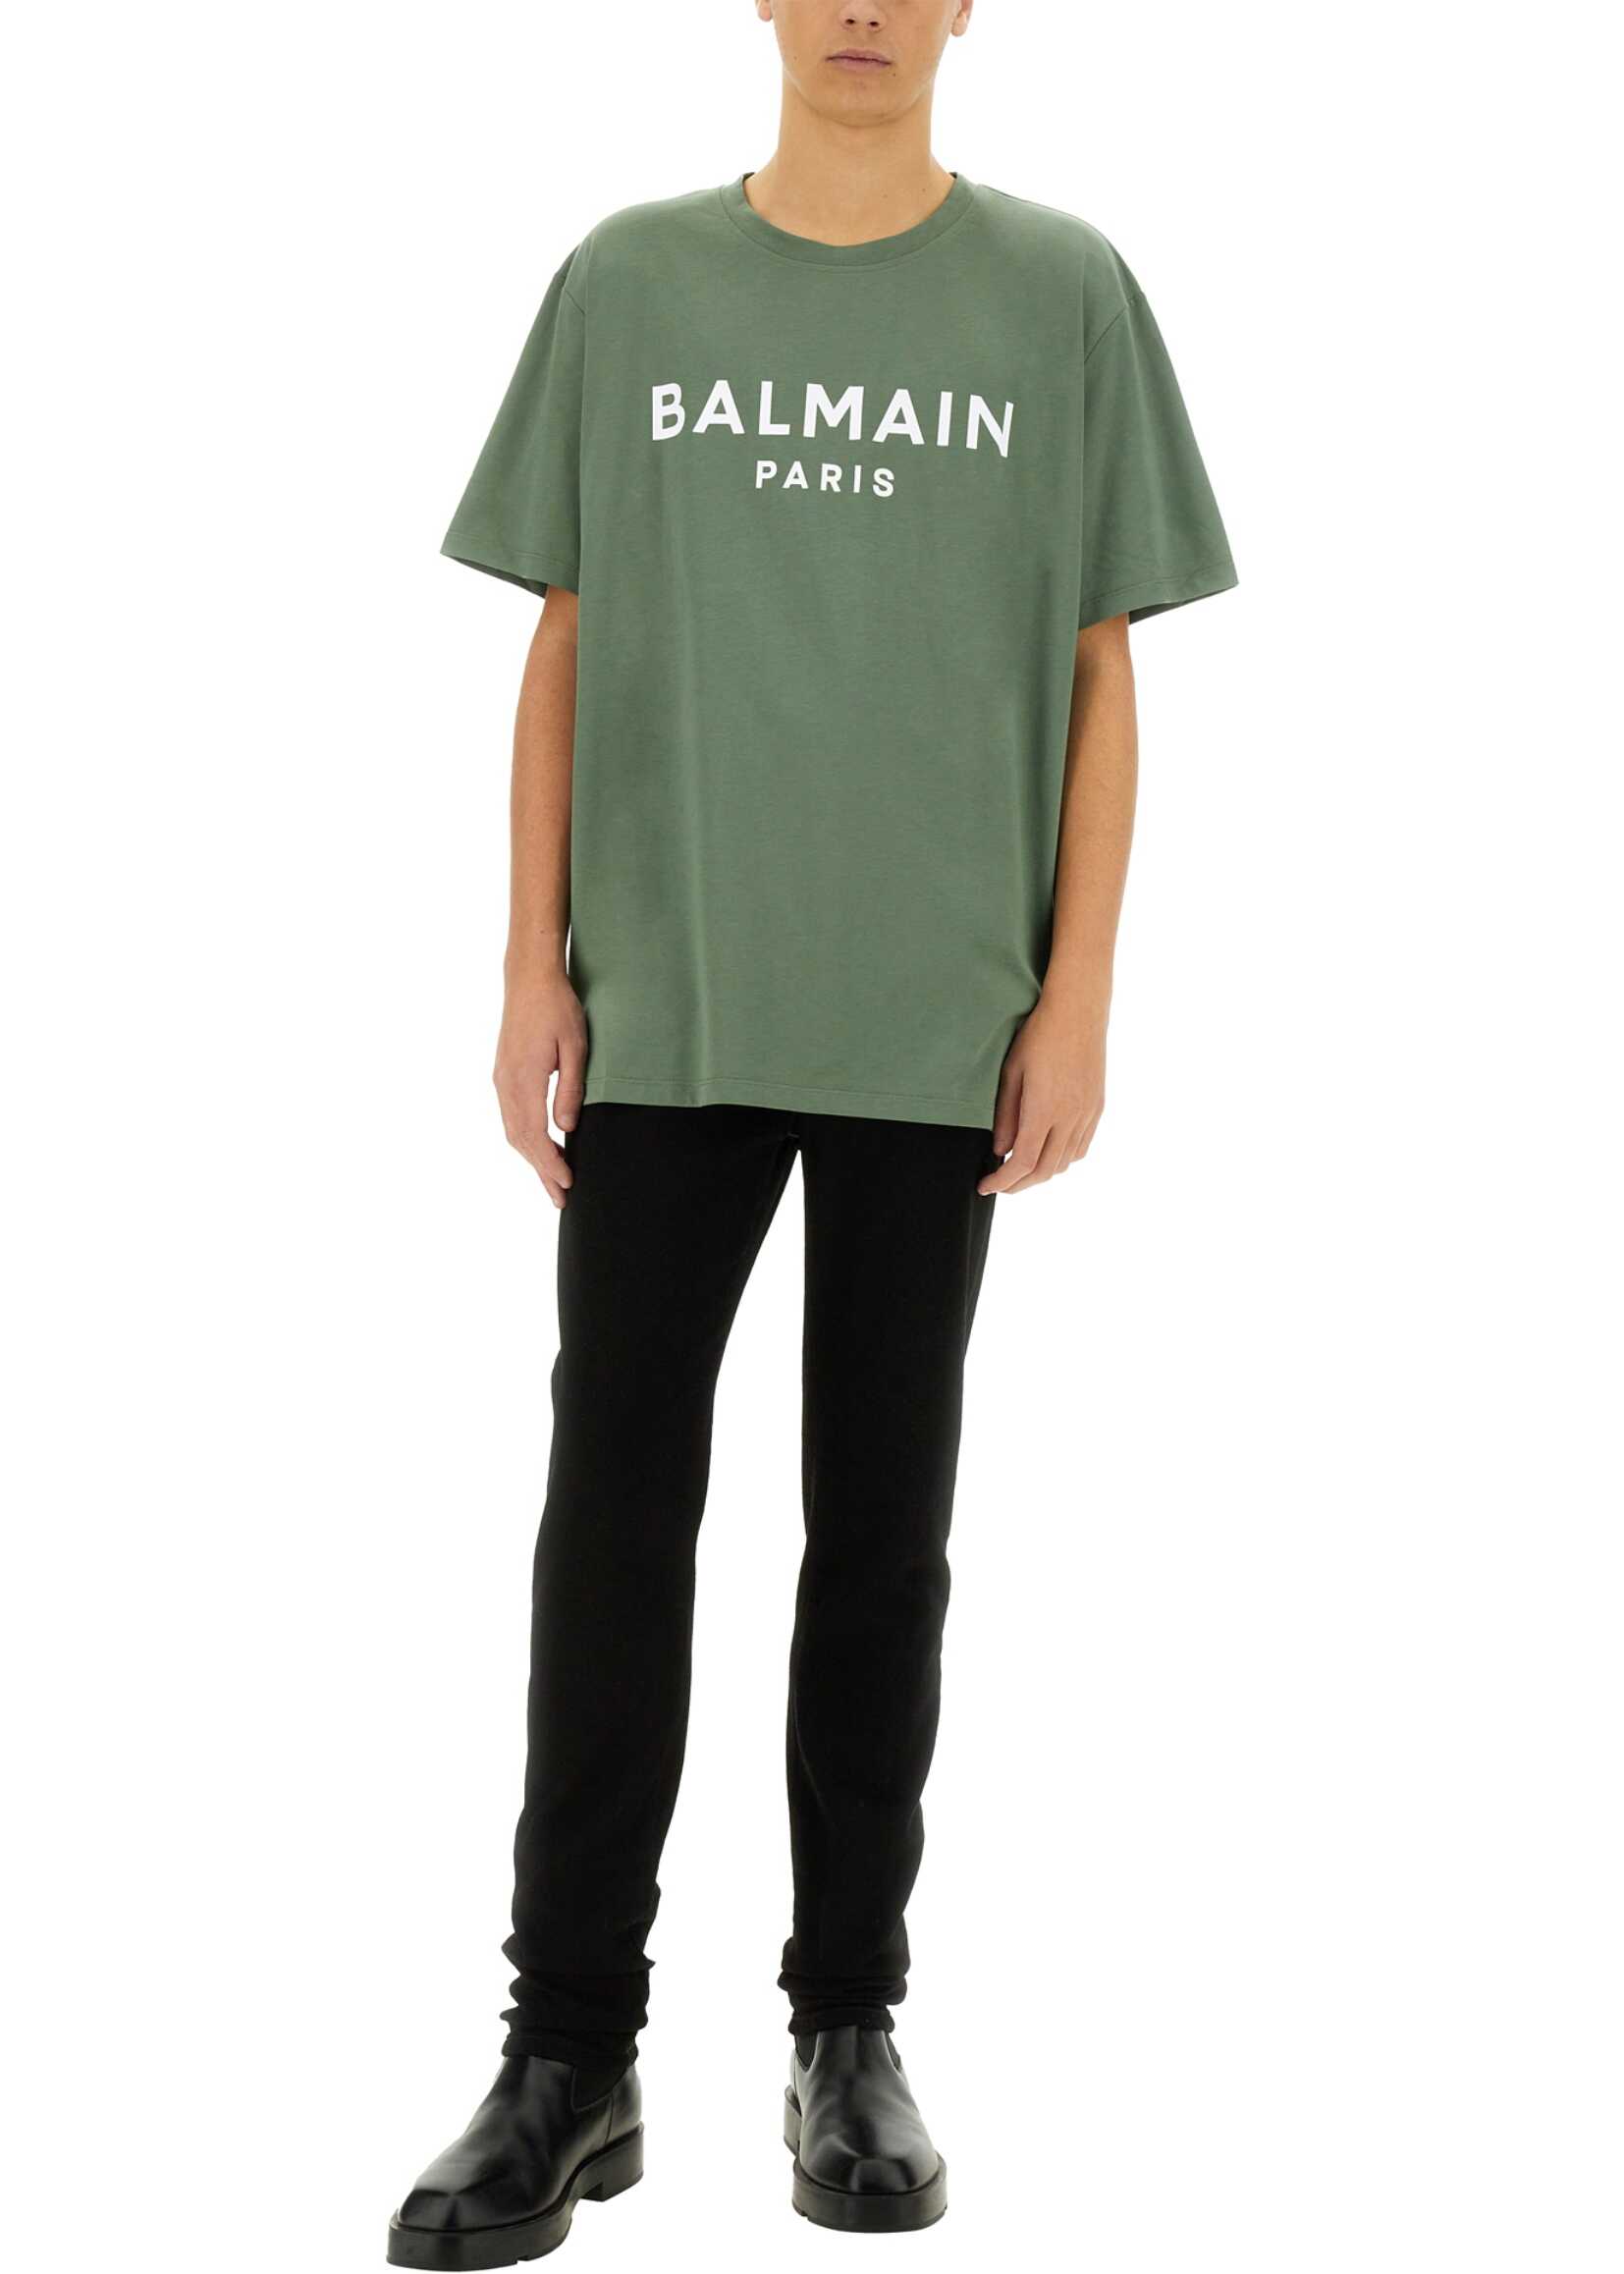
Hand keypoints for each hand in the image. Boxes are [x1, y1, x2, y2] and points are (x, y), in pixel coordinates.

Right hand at [493, 972, 586, 1208]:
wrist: (529, 978)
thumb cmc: (557, 1008)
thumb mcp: (575, 1047)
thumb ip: (570, 1089)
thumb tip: (567, 1129)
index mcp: (523, 1079)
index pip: (535, 1135)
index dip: (550, 1164)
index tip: (567, 1184)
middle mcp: (506, 1084)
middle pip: (520, 1141)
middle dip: (541, 1172)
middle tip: (561, 1198)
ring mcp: (501, 1079)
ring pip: (513, 1131)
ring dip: (532, 1158)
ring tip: (552, 1181)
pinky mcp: (503, 1073)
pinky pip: (511, 1116)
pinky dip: (524, 1139)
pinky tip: (538, 1147)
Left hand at [978, 993, 1107, 1196]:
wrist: (1079, 1010)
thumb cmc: (1039, 1035)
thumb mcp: (1011, 1073)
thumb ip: (1005, 1115)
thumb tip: (1000, 1150)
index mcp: (1045, 1109)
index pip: (1023, 1162)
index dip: (1003, 1181)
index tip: (986, 1186)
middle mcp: (1071, 1117)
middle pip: (1045, 1170)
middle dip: (1019, 1184)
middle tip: (999, 1184)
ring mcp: (1088, 1113)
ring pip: (1066, 1162)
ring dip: (1041, 1173)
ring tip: (1020, 1169)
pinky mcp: (1097, 1107)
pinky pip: (1081, 1147)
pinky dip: (1062, 1159)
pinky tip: (1047, 1152)